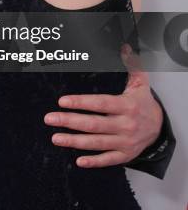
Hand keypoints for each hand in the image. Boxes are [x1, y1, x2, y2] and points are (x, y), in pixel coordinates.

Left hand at [44, 66, 162, 167]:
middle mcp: (125, 125)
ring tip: (56, 138)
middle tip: (50, 119)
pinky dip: (94, 162)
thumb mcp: (140, 83)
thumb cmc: (143, 103)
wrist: (159, 127)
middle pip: (94, 124)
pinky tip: (78, 160)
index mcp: (126, 106)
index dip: (81, 102)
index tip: (62, 101)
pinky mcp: (125, 155)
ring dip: (74, 141)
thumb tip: (125, 47)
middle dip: (69, 122)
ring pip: (97, 143)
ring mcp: (125, 142)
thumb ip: (132, 65)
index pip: (100, 104)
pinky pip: (108, 160)